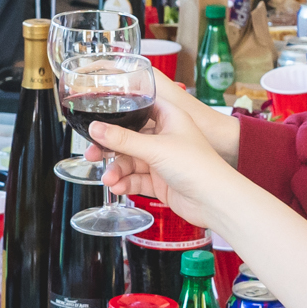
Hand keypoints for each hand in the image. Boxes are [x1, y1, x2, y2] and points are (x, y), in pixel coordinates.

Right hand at [85, 80, 258, 235]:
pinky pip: (137, 179)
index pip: (141, 106)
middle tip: (92, 154)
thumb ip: (122, 139)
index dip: (122, 110)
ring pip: (131, 161)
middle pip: (130, 137)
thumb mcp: (155, 148)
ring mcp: (163, 160)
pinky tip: (118, 187)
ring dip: (118, 170)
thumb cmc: (198, 166)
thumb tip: (96, 128)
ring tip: (109, 179)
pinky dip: (126, 183)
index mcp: (170, 118)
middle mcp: (166, 137)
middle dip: (111, 148)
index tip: (101, 116)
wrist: (214, 201)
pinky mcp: (161, 181)